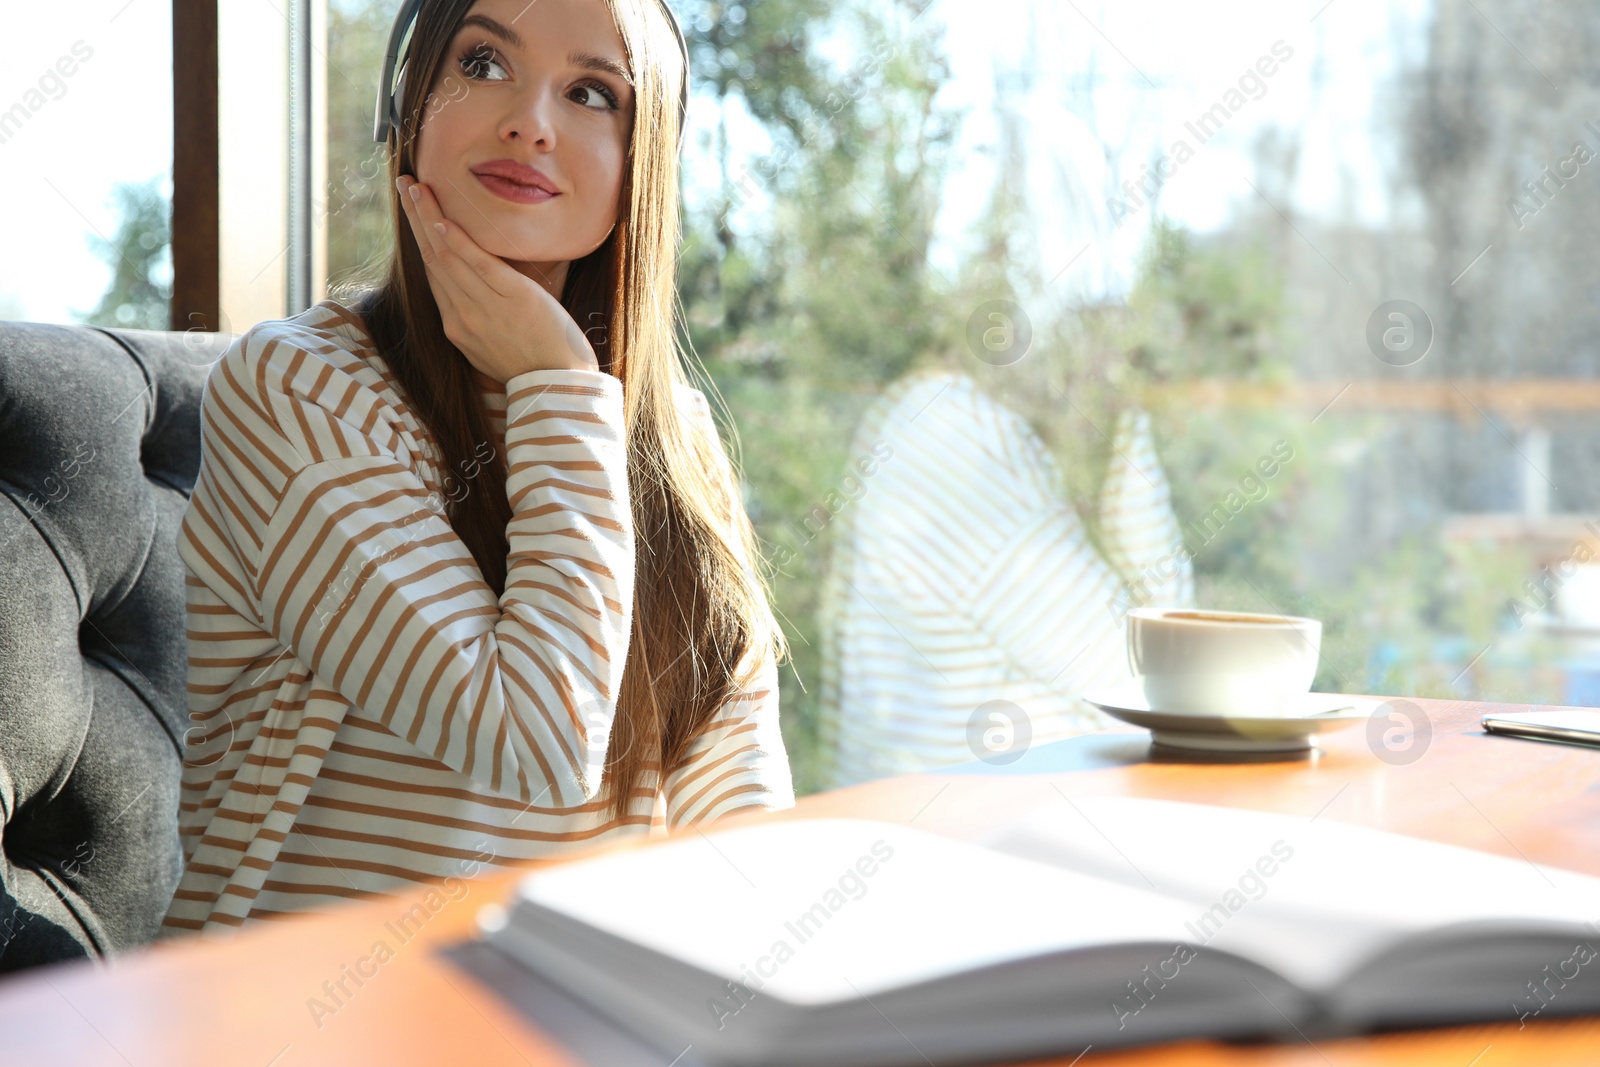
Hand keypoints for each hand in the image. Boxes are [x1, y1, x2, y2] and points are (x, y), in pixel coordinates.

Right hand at [397, 174, 599, 381]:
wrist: (559, 386)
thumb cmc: (534, 365)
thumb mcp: (491, 347)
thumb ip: (477, 319)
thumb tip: (473, 293)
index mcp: (457, 326)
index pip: (432, 273)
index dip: (419, 238)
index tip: (411, 210)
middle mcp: (463, 316)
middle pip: (432, 258)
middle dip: (416, 218)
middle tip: (404, 183)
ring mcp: (486, 307)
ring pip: (448, 256)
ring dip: (429, 218)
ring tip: (417, 186)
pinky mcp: (514, 298)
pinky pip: (479, 266)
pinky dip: (459, 242)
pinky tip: (443, 221)